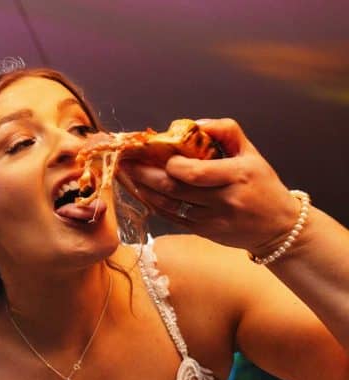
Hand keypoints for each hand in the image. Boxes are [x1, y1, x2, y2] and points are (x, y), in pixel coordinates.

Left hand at [121, 118, 301, 255]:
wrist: (277, 227)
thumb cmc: (262, 184)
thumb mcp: (252, 153)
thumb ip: (226, 132)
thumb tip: (194, 124)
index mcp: (239, 176)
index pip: (196, 172)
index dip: (172, 164)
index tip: (158, 152)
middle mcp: (225, 200)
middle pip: (174, 189)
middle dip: (145, 174)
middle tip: (125, 161)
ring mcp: (212, 220)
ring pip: (167, 205)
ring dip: (142, 189)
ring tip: (125, 174)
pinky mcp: (202, 232)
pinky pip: (170, 217)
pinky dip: (152, 203)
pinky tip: (139, 190)